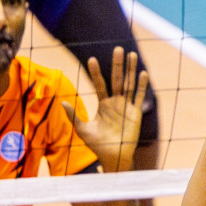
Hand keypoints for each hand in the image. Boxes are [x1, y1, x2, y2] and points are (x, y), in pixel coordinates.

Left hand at [61, 47, 148, 172]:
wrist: (113, 157)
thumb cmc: (97, 145)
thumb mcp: (82, 130)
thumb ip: (73, 116)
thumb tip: (62, 103)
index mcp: (104, 103)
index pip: (99, 84)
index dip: (96, 72)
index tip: (91, 59)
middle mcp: (116, 102)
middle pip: (117, 79)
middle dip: (117, 64)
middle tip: (117, 48)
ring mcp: (126, 106)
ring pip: (129, 84)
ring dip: (131, 70)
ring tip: (132, 55)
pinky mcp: (136, 113)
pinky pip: (138, 97)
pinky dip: (141, 86)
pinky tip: (143, 74)